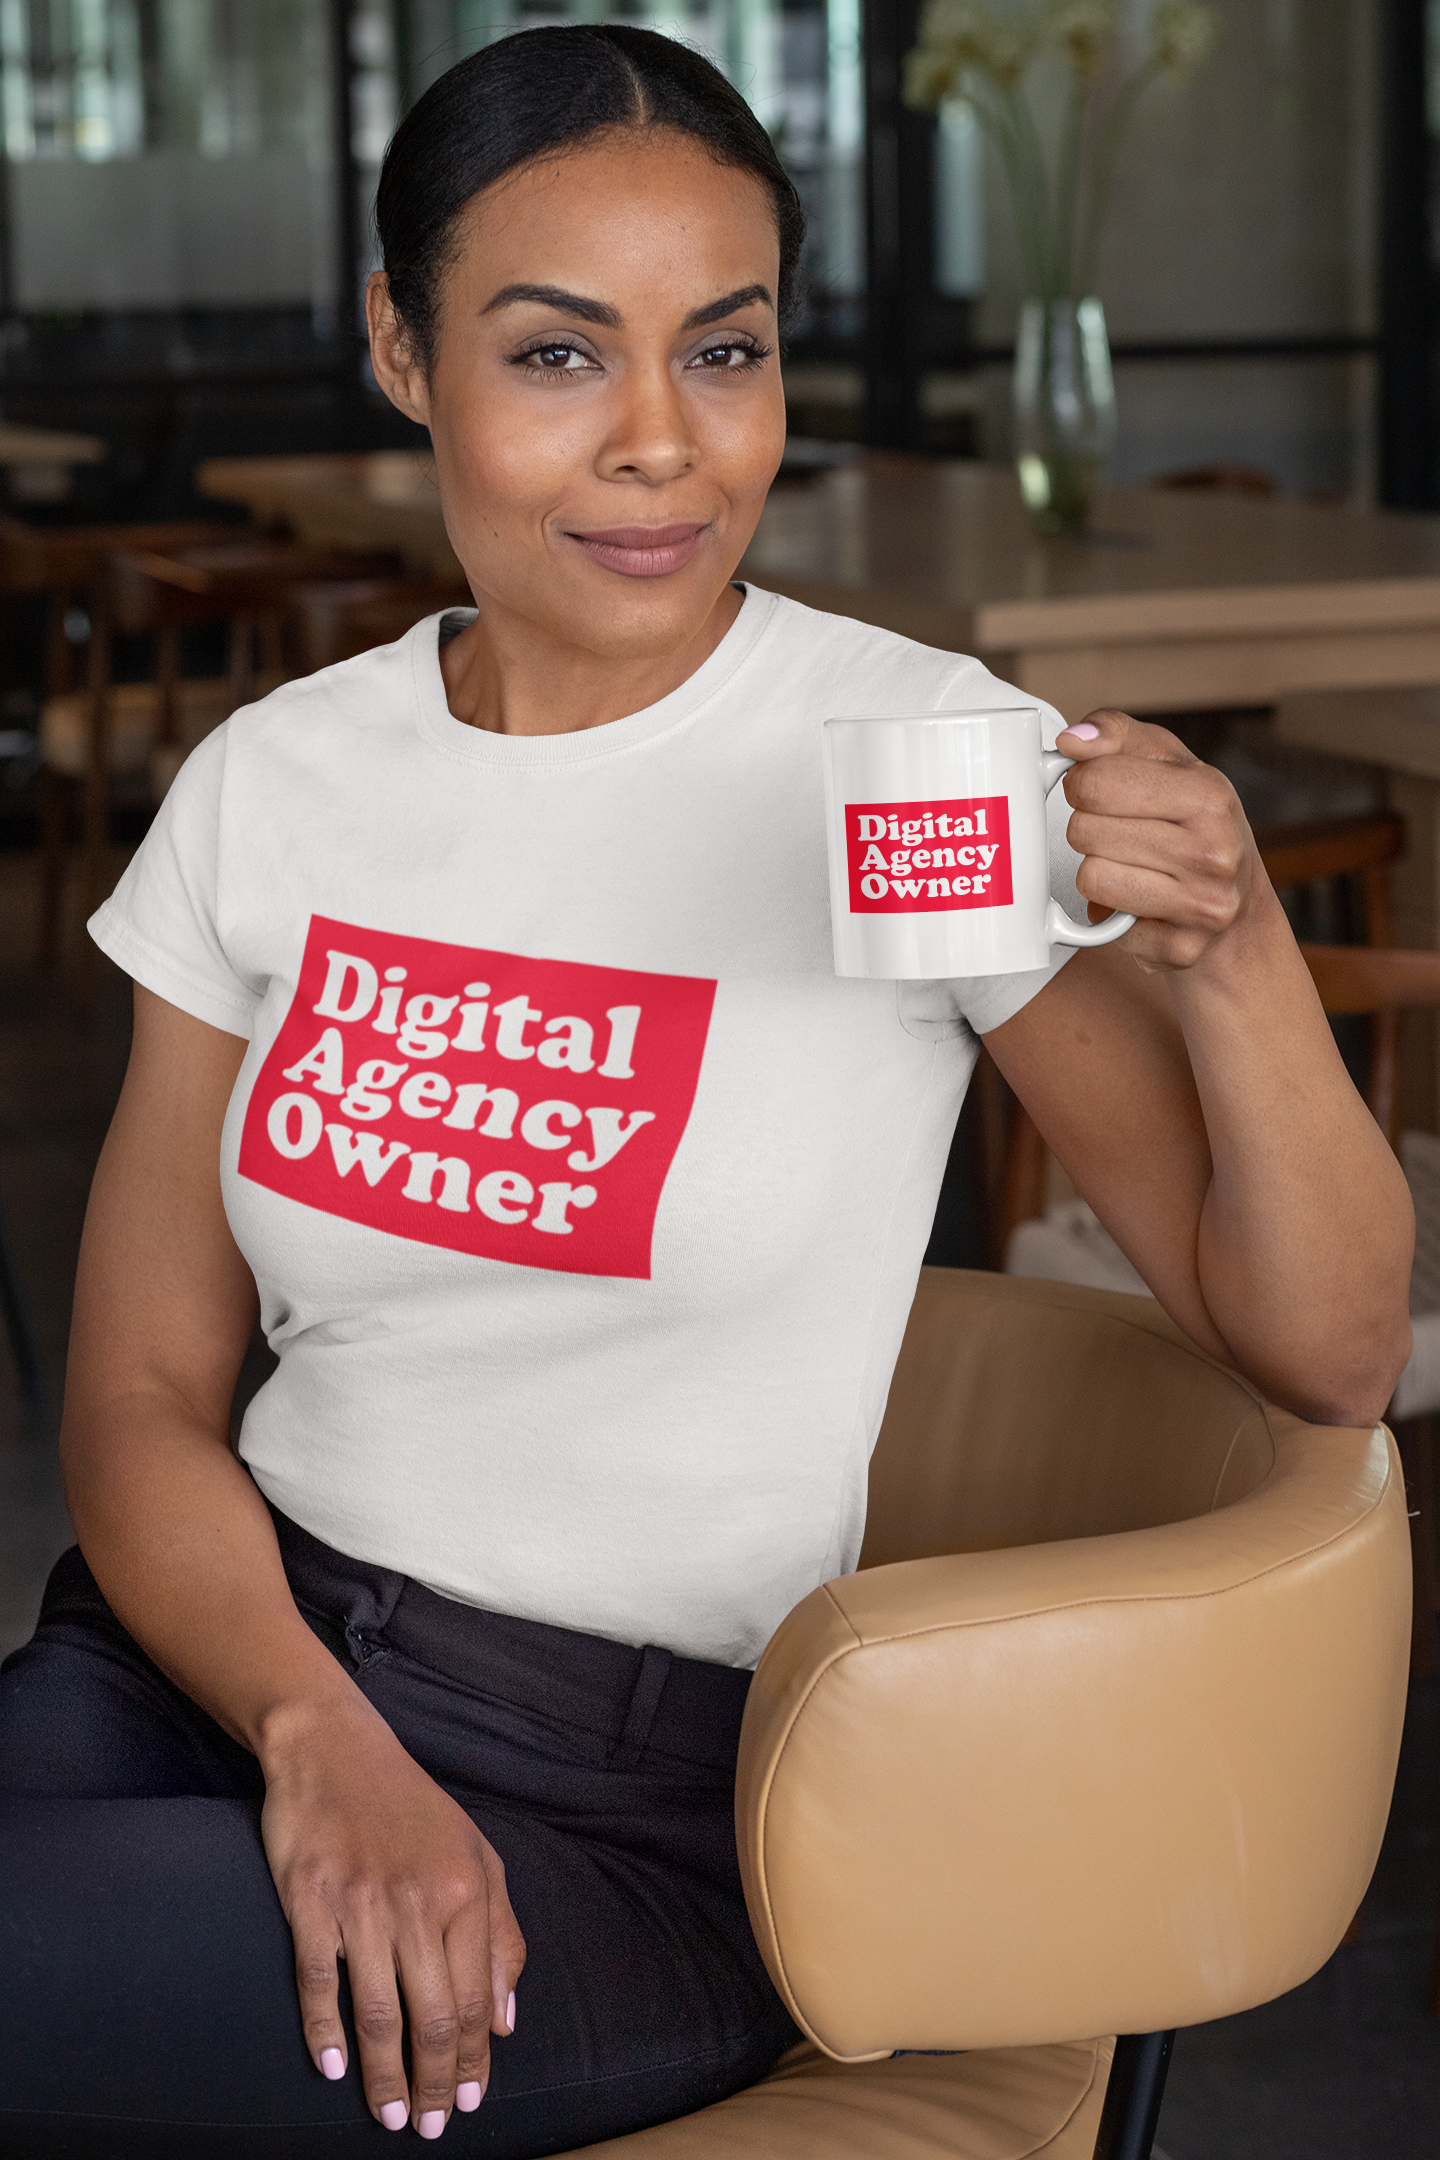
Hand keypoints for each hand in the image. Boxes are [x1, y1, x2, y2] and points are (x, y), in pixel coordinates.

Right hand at [260, 1692, 524, 2137]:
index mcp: (467, 1891)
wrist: (336, 1749)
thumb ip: (500, 1934)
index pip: (475, 1999)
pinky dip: (324, 2031)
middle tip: (426, 2128)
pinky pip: (318, 1980)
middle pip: (430, 2015)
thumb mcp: (477, 1856)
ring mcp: (361, 1901)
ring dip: (383, 2074)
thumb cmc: (412, 1809)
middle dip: (432, 2083)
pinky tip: (331, 2068)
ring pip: (376, 2011)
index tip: (467, 2103)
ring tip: (388, 2115)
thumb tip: (507, 2020)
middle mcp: (419, 1901)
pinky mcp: (309, 1899)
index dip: (472, 2061)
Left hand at [1057, 709, 1257, 972]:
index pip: (1095, 781)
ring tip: (1132, 866)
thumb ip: (1115, 734)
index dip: (1082, 784)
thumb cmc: (1192, 823)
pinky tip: (1142, 903)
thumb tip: (1072, 741)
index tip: (1098, 791)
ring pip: (1090, 877)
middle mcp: (1214, 851)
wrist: (1237, 904)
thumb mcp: (1165, 761)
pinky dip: (1112, 914)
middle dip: (1089, 829)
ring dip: (1097, 871)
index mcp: (1208, 794)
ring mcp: (1203, 905)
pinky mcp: (1181, 950)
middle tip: (1121, 834)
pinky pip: (1104, 926)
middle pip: (1084, 830)